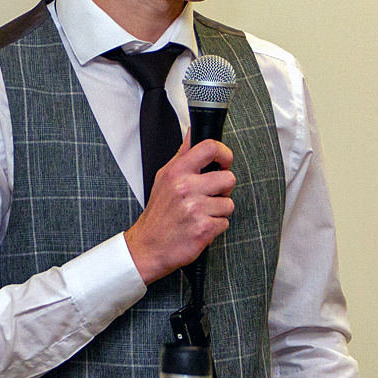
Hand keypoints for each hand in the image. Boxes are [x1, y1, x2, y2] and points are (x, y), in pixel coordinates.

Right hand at [124, 133, 235, 284]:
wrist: (148, 246)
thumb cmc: (159, 212)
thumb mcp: (164, 177)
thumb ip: (182, 154)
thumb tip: (193, 131)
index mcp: (177, 172)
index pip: (209, 147)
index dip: (225, 153)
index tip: (224, 161)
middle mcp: (186, 188)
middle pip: (229, 178)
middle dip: (223, 189)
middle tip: (208, 196)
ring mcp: (195, 209)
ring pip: (229, 203)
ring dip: (218, 211)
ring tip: (200, 214)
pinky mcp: (203, 228)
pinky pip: (225, 222)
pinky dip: (215, 226)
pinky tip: (199, 226)